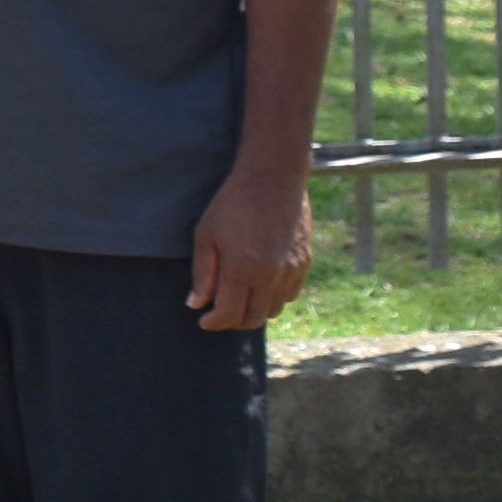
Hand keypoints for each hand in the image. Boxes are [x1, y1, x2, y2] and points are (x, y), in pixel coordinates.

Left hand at [187, 162, 311, 333]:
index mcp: (244, 270)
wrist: (273, 178)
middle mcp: (271, 276)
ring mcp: (292, 271)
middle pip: (254, 319)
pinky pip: (289, 295)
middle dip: (233, 322)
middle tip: (219, 313)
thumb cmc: (232, 204)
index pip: (230, 315)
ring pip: (273, 310)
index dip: (213, 322)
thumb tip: (197, 304)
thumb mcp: (206, 235)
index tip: (203, 320)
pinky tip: (259, 286)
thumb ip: (202, 274)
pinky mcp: (305, 263)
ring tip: (238, 300)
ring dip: (254, 311)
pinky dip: (273, 299)